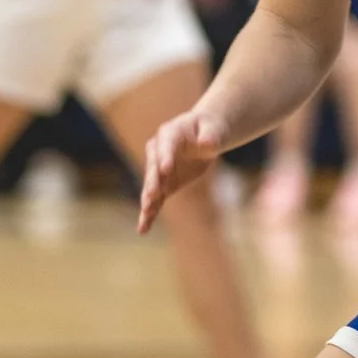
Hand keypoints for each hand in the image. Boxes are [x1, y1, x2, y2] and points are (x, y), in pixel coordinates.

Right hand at [138, 108, 228, 233]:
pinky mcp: (163, 185)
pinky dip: (149, 214)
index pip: (166, 145)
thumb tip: (208, 143)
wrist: (206, 136)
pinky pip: (155, 201)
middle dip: (153, 182)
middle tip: (152, 196)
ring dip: (148, 201)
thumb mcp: (215, 128)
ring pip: (151, 187)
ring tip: (145, 214)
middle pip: (154, 168)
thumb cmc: (211, 128)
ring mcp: (158, 169)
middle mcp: (158, 151)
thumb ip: (212, 136)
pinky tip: (142, 229)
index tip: (165, 169)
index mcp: (171, 133)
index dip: (165, 156)